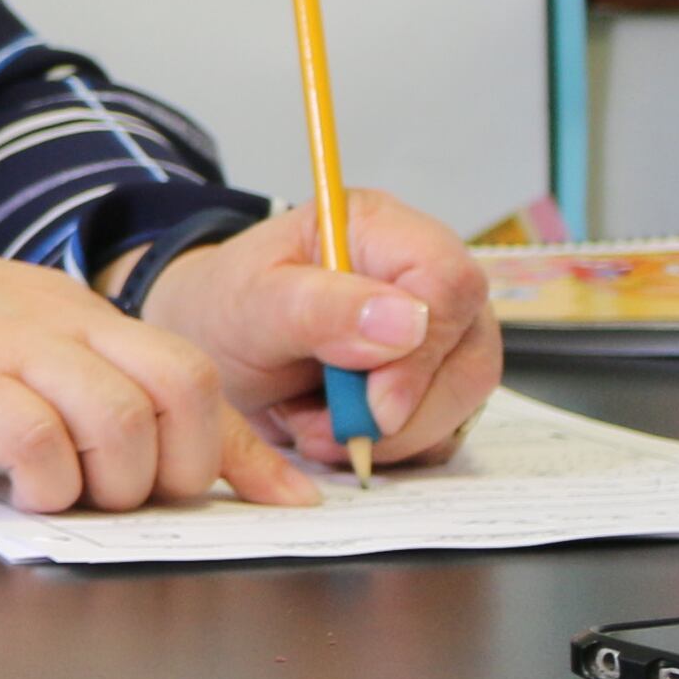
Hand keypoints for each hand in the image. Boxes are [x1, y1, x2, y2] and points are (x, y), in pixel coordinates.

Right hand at [0, 229, 321, 512]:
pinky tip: (20, 493)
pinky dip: (46, 483)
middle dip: (183, 468)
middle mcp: (55, 318)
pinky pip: (35, 440)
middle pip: (183, 388)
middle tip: (136, 501)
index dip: (246, 450)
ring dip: (116, 483)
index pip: (191, 372)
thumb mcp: (0, 345)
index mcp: (74, 309)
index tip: (286, 502)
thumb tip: (146, 454)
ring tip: (72, 499)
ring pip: (124, 419)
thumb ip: (72, 385)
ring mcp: (5, 344)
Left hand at [135, 194, 501, 468]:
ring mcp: (440, 334)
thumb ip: (320, 309)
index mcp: (382, 230)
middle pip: (470, 354)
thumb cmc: (228, 307)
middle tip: (327, 426)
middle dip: (404, 412)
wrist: (208, 347)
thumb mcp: (250, 304)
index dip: (424, 353)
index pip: (449, 283)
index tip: (376, 406)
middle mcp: (426, 278)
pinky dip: (390, 448)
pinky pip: (443, 432)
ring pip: (462, 401)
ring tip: (315, 423)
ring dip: (390, 436)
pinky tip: (333, 427)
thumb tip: (409, 321)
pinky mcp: (434, 383)